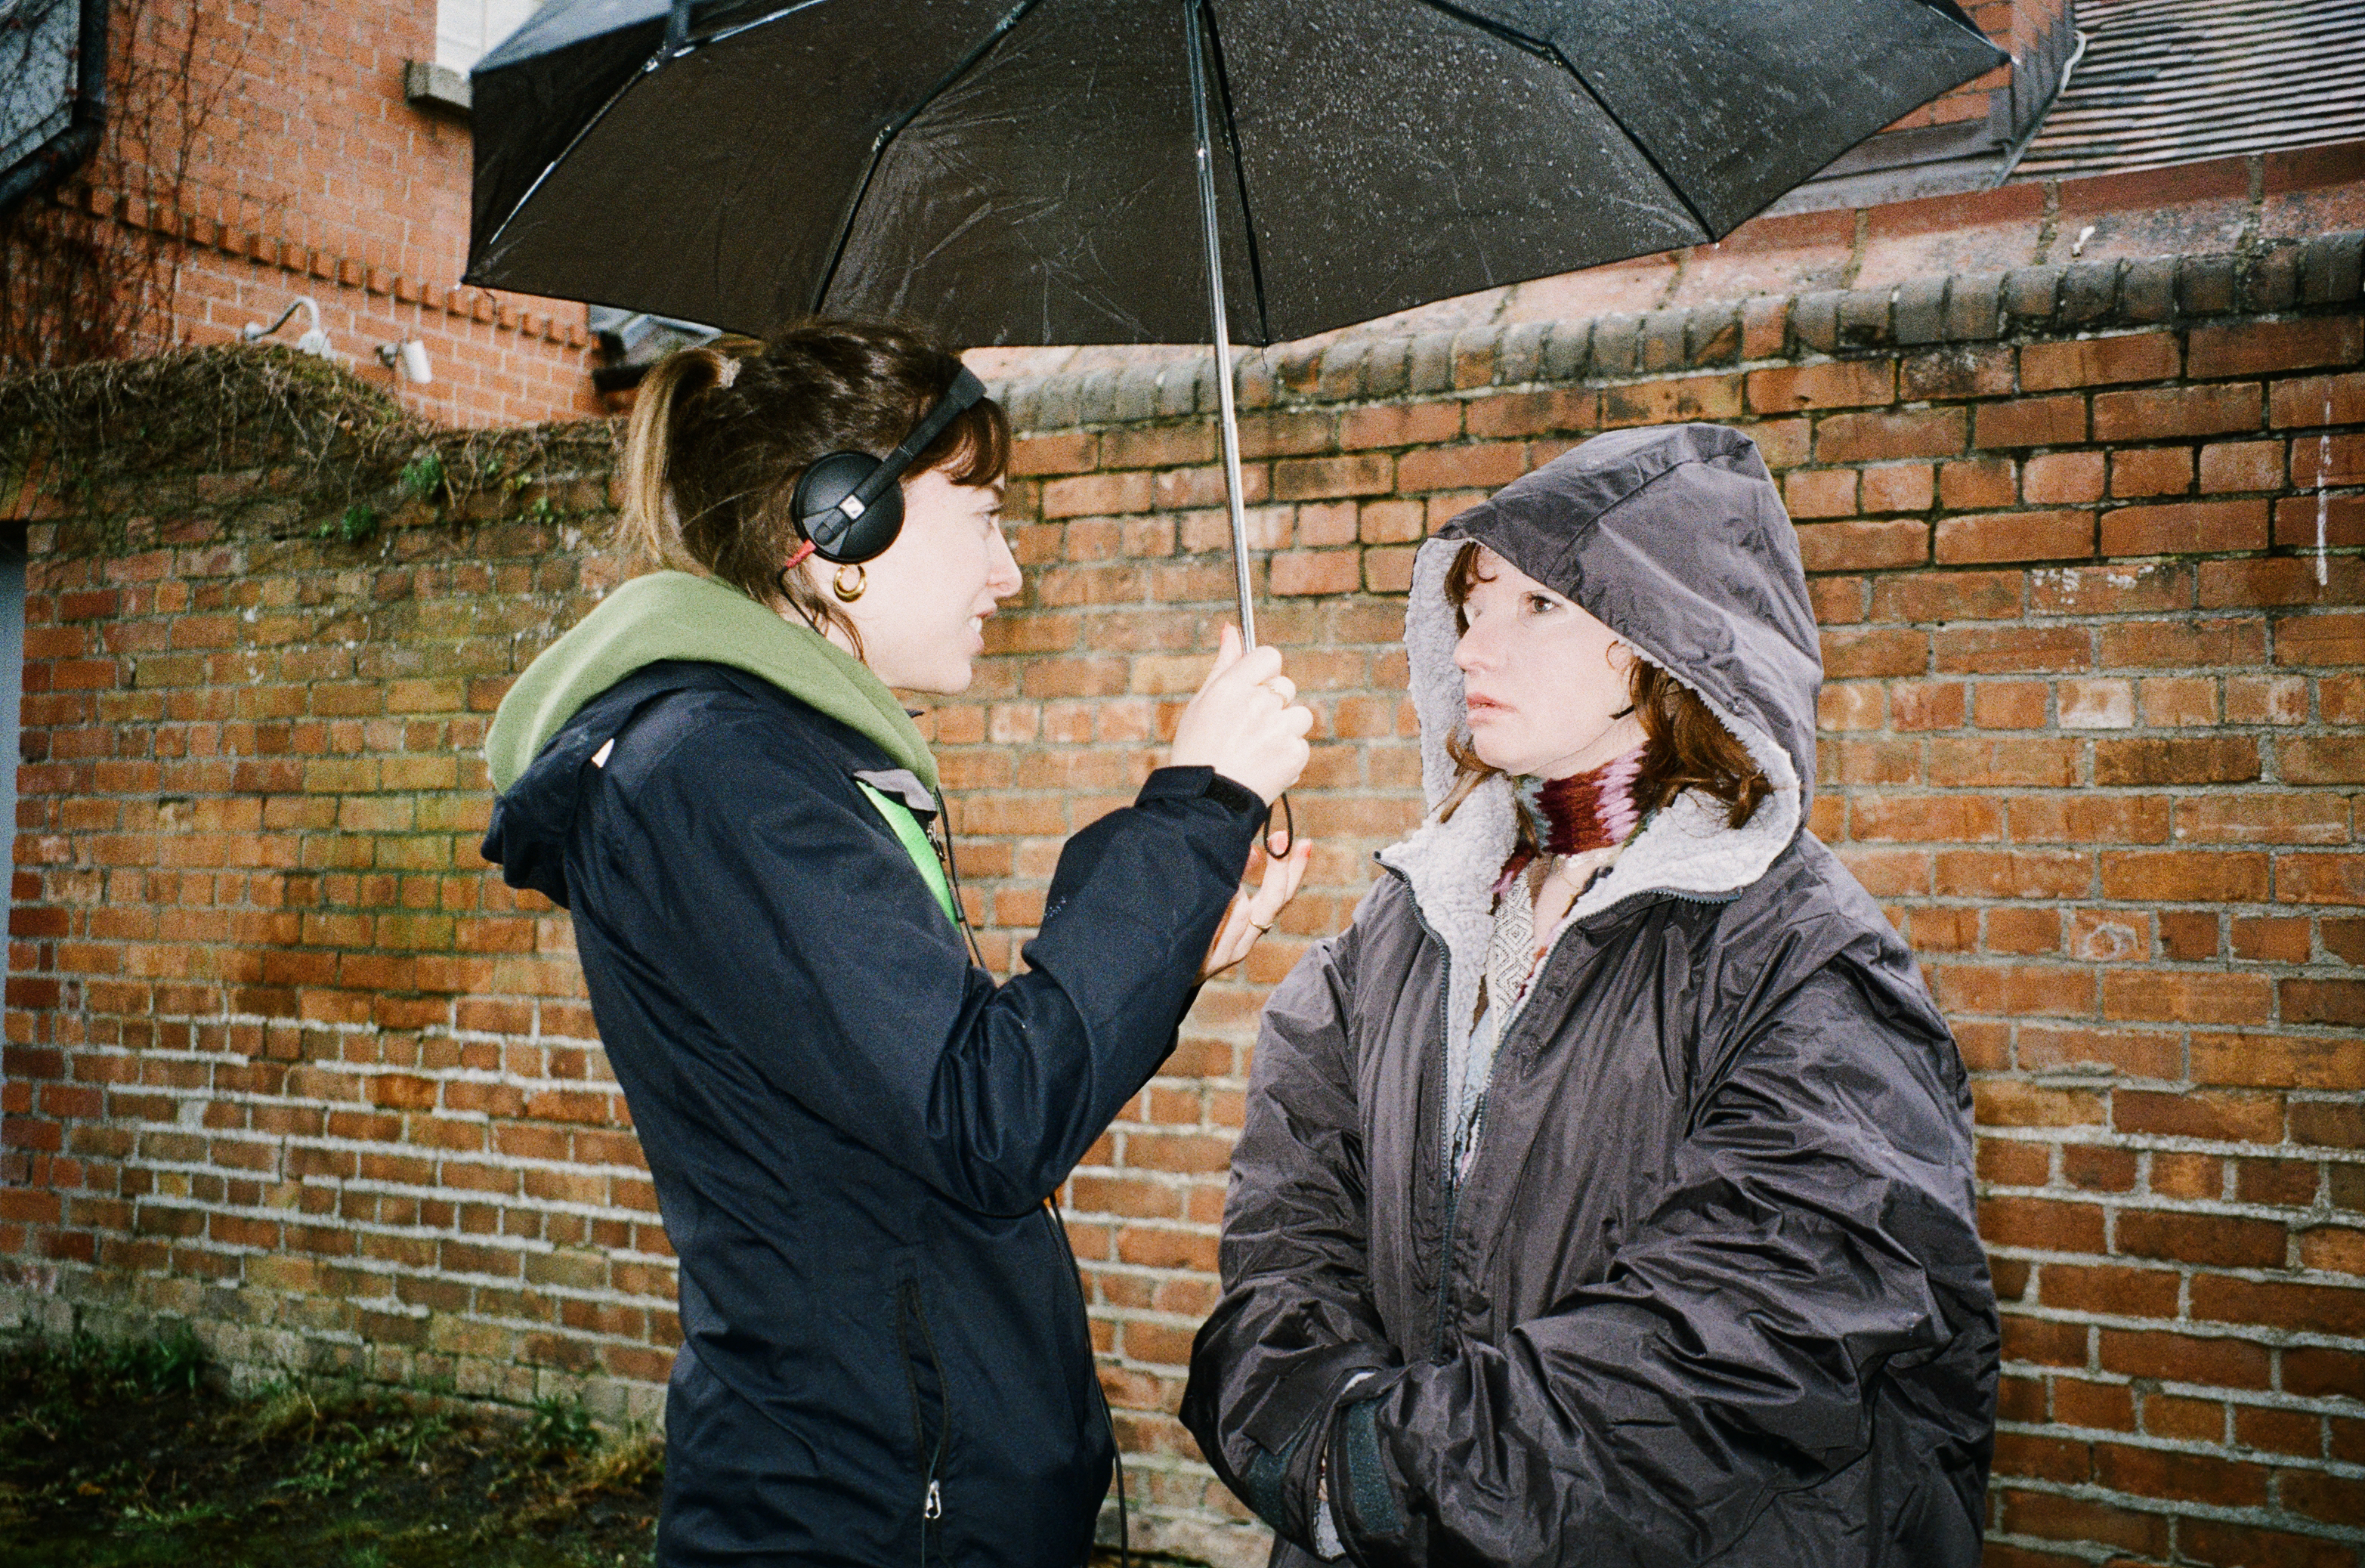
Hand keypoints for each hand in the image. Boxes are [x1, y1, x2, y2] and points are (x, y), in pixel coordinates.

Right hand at [1170, 624, 1313, 804]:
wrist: (1204, 803)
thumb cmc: (1199, 750)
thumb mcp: (1202, 702)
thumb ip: (1224, 664)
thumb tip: (1231, 628)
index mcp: (1232, 687)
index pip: (1269, 656)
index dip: (1265, 672)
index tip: (1256, 688)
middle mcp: (1258, 703)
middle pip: (1286, 687)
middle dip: (1273, 705)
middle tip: (1248, 731)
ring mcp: (1278, 729)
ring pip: (1299, 716)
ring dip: (1284, 730)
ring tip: (1258, 750)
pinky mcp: (1293, 754)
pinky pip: (1301, 744)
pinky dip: (1288, 756)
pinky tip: (1265, 766)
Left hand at [1199, 829, 1312, 981]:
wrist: (1162, 973)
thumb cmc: (1188, 930)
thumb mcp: (1215, 901)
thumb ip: (1235, 877)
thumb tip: (1254, 853)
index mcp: (1251, 925)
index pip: (1282, 895)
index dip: (1295, 870)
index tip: (1306, 843)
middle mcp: (1246, 940)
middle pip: (1274, 902)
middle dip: (1280, 868)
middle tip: (1281, 835)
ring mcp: (1229, 952)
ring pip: (1243, 910)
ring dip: (1234, 887)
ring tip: (1217, 871)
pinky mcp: (1209, 960)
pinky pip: (1219, 926)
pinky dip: (1218, 908)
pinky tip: (1209, 897)